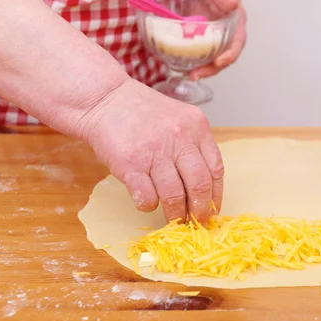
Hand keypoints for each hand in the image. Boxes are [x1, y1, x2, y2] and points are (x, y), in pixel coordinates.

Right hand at [80, 78, 223, 222]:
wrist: (104, 99)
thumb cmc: (142, 113)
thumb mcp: (178, 119)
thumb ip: (193, 145)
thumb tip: (205, 188)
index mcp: (197, 127)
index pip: (215, 169)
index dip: (216, 195)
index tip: (213, 209)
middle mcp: (179, 138)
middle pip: (199, 185)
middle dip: (200, 210)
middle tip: (197, 222)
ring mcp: (154, 151)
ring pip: (175, 196)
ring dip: (176, 214)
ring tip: (174, 220)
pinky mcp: (130, 164)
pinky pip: (147, 197)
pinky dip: (149, 206)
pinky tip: (147, 201)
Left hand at [189, 0, 246, 79]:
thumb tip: (232, 3)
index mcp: (236, 27)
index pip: (236, 46)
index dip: (229, 56)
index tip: (218, 62)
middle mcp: (226, 37)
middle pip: (222, 59)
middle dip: (210, 70)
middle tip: (195, 75)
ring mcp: (213, 40)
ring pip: (209, 59)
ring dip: (199, 69)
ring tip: (185, 74)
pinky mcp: (200, 39)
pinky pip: (196, 52)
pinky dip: (188, 59)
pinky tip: (176, 63)